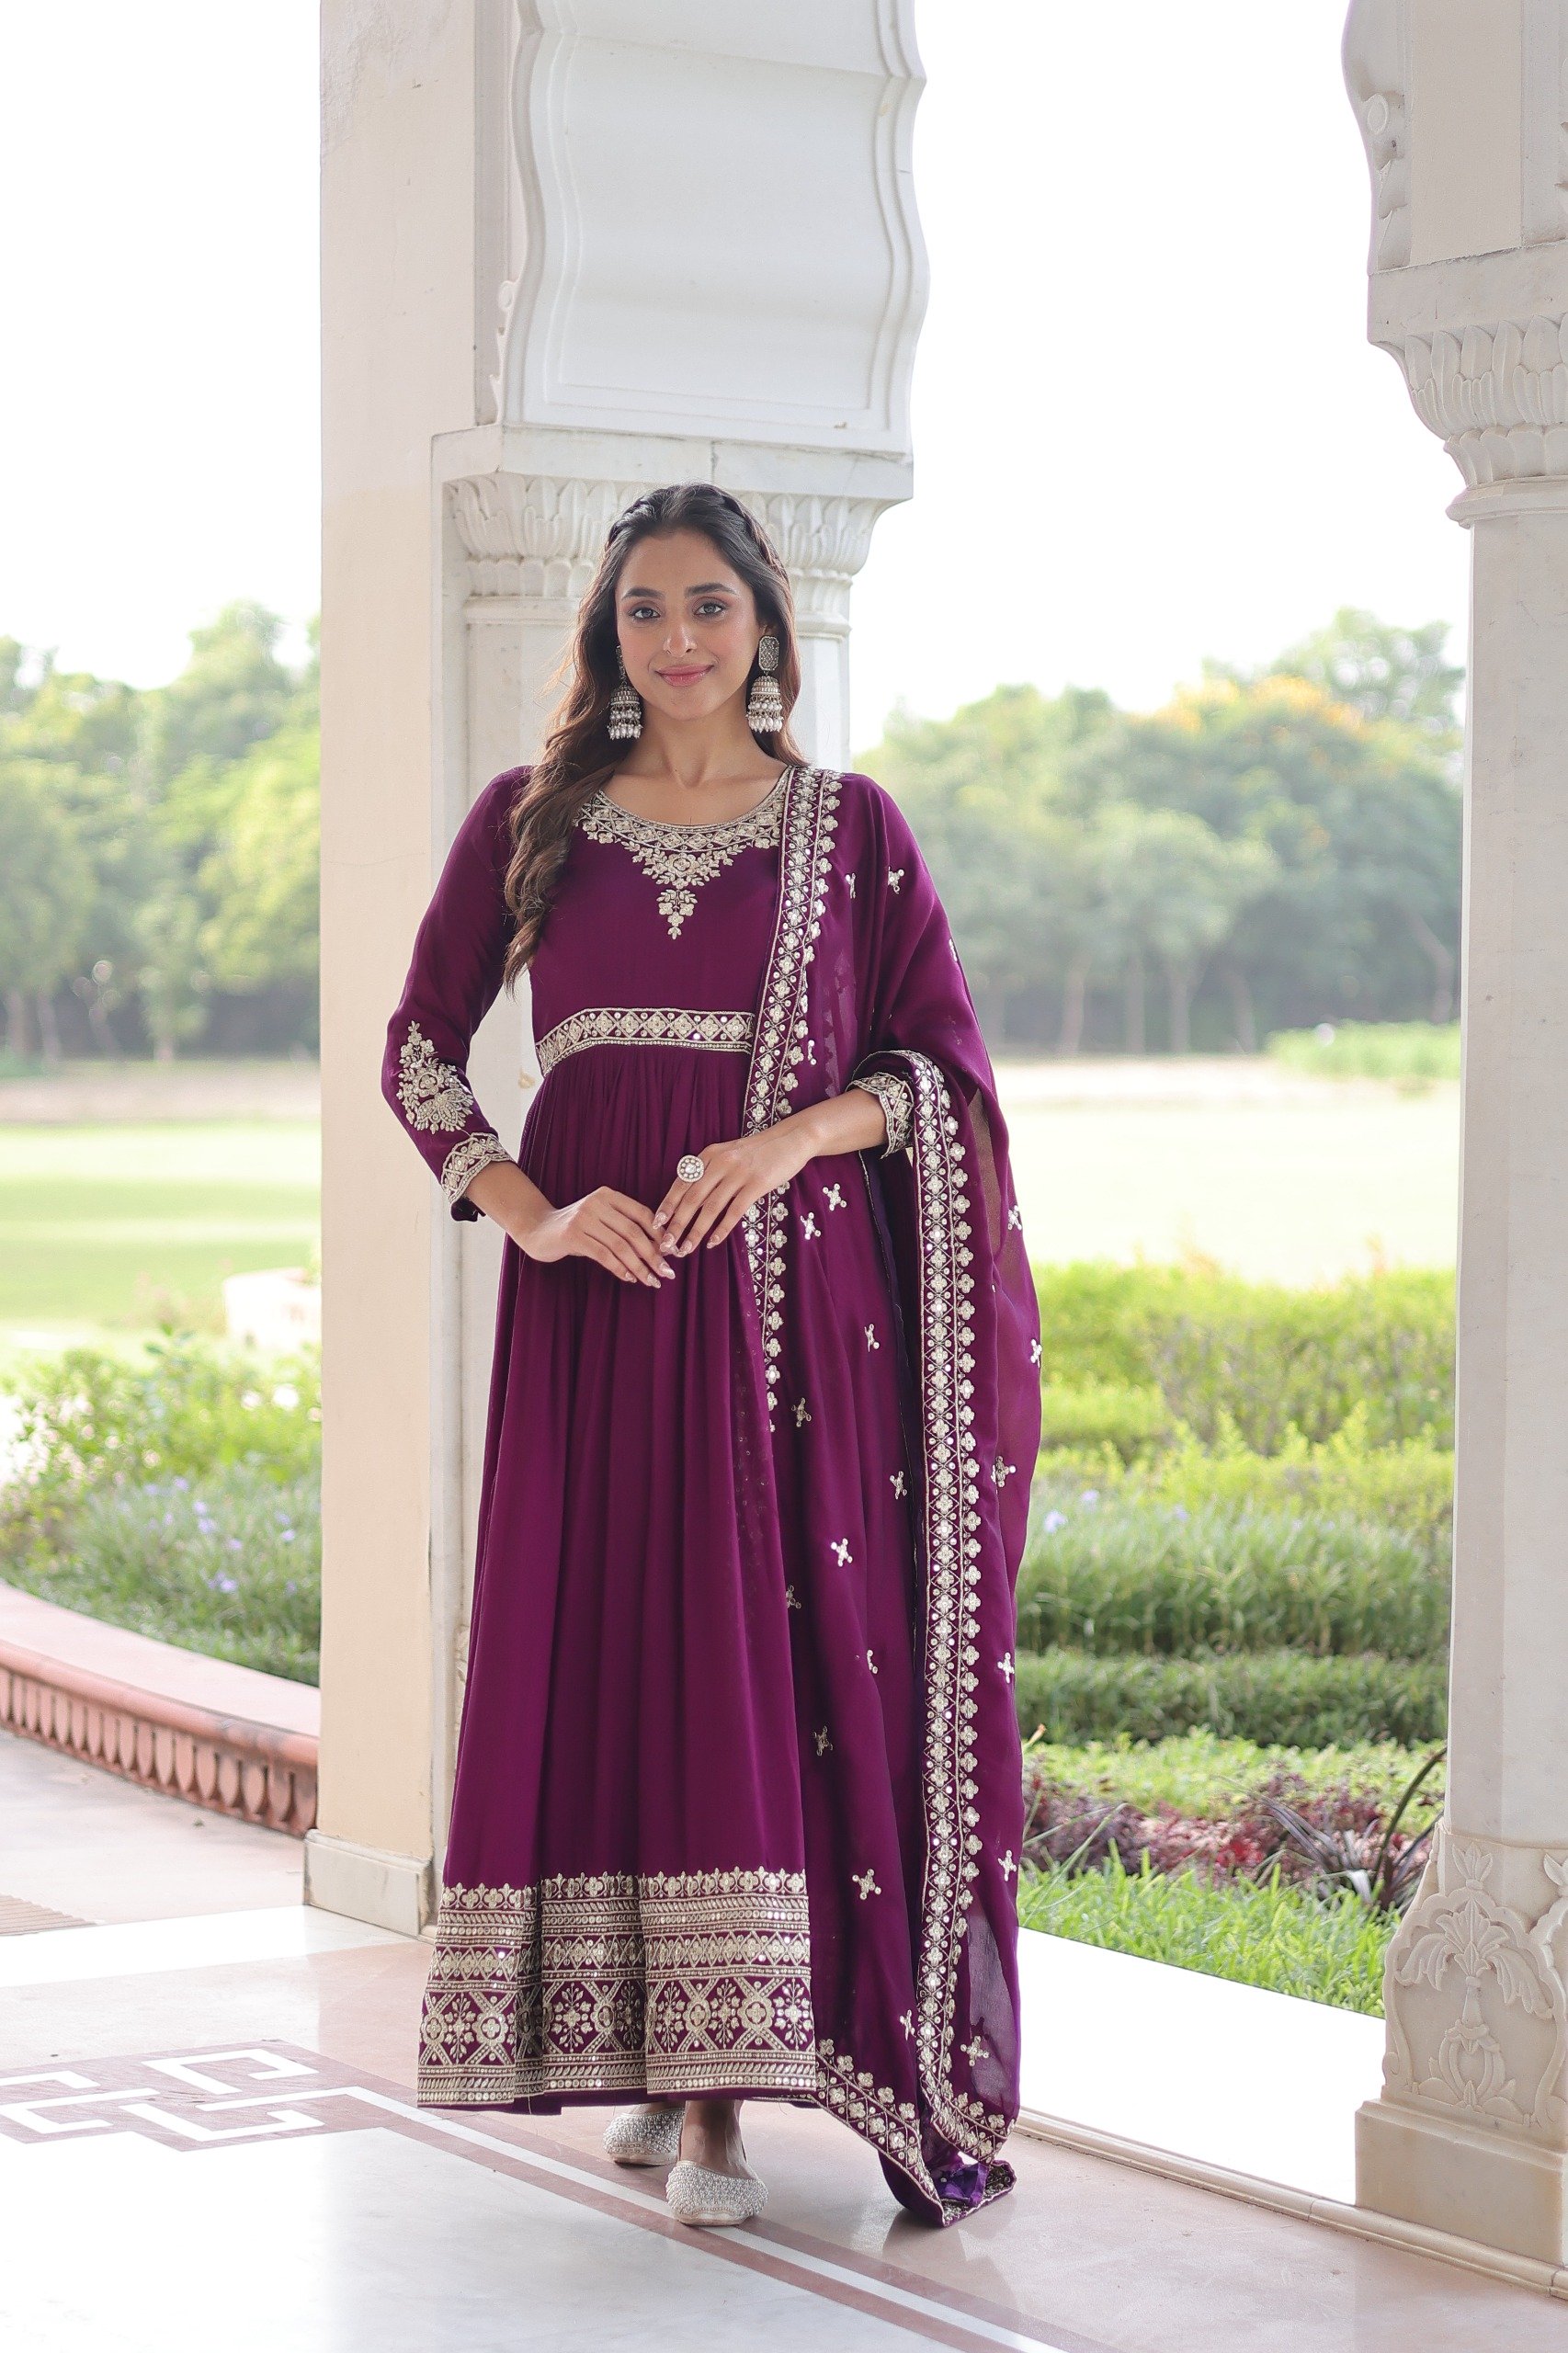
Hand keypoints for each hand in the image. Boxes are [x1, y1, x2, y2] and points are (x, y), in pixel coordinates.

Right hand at [519, 1186, 677, 1287]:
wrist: (538, 1229)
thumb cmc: (577, 1228)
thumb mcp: (601, 1220)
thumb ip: (624, 1227)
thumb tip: (659, 1249)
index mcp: (608, 1195)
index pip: (642, 1213)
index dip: (659, 1234)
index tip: (672, 1253)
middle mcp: (597, 1202)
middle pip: (633, 1231)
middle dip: (653, 1254)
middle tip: (667, 1272)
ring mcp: (584, 1218)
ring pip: (620, 1246)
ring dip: (639, 1266)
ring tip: (652, 1280)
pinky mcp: (573, 1235)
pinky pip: (603, 1255)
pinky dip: (619, 1268)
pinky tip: (629, 1278)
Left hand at [654, 1125, 813, 1254]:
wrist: (790, 1138)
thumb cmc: (757, 1151)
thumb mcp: (727, 1155)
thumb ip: (709, 1173)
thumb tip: (689, 1202)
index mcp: (708, 1155)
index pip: (681, 1183)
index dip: (667, 1205)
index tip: (656, 1224)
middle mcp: (719, 1163)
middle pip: (691, 1199)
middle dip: (676, 1224)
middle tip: (666, 1245)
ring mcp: (738, 1173)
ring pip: (710, 1208)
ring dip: (696, 1231)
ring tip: (686, 1249)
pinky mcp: (757, 1183)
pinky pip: (734, 1210)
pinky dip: (722, 1229)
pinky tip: (713, 1242)